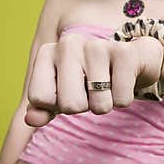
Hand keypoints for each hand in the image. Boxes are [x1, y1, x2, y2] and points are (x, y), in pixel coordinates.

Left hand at [24, 34, 162, 125]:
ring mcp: (96, 45)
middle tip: (91, 90)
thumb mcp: (62, 94)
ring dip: (106, 103)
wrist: (132, 58)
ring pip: (98, 105)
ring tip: (108, 84)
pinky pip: (121, 99)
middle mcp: (68, 43)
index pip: (40, 98)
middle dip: (84, 106)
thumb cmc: (91, 78)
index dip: (57, 105)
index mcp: (48, 52)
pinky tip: (123, 80)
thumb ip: (43, 108)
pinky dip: (124, 99)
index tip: (69, 91)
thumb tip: (31, 119)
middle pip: (70, 105)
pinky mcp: (124, 53)